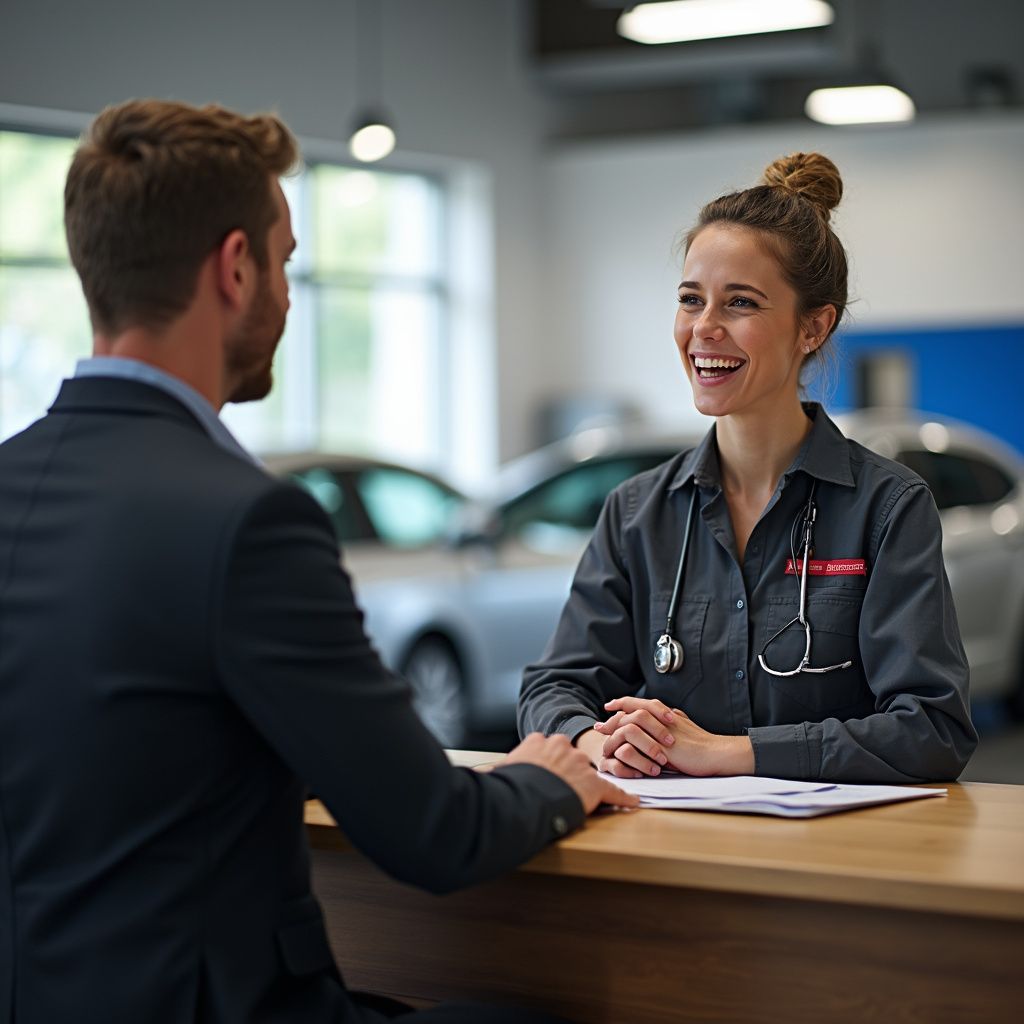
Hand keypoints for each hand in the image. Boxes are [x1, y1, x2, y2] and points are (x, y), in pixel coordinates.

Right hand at [503, 733, 639, 813]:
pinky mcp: (594, 784)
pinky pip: (613, 791)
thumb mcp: (501, 770)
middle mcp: (563, 747)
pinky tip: (632, 802)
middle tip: (563, 785)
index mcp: (539, 741)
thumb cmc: (510, 785)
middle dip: (568, 770)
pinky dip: (623, 798)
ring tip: (585, 796)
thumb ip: (497, 769)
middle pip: (570, 757)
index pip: (548, 747)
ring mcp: (580, 764)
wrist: (525, 798)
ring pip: (589, 772)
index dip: (548, 761)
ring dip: (587, 783)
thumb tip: (479, 774)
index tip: (547, 770)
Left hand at [593, 697, 754, 777]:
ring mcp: (661, 731)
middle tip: (599, 726)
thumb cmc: (703, 743)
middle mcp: (662, 718)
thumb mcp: (685, 726)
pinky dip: (624, 747)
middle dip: (612, 718)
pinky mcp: (663, 746)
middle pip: (630, 711)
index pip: (639, 702)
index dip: (622, 703)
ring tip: (604, 740)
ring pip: (630, 723)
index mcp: (666, 713)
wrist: (717, 753)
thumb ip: (672, 720)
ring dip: (614, 731)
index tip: (609, 706)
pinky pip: (638, 743)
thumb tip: (667, 714)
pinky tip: (616, 753)